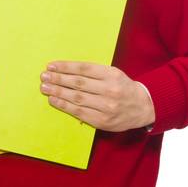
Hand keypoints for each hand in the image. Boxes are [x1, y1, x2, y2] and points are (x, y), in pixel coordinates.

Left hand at [40, 61, 154, 131]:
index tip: (52, 65)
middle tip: (44, 76)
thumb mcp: (114, 74)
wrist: (143, 107)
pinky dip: (64, 106)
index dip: (66, 67)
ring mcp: (106, 106)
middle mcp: (109, 90)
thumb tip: (67, 71)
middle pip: (78, 83)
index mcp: (112, 75)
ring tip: (45, 87)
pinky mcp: (102, 120)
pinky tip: (54, 100)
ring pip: (77, 98)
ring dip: (58, 92)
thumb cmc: (124, 88)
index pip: (84, 69)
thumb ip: (95, 73)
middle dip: (58, 79)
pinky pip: (79, 112)